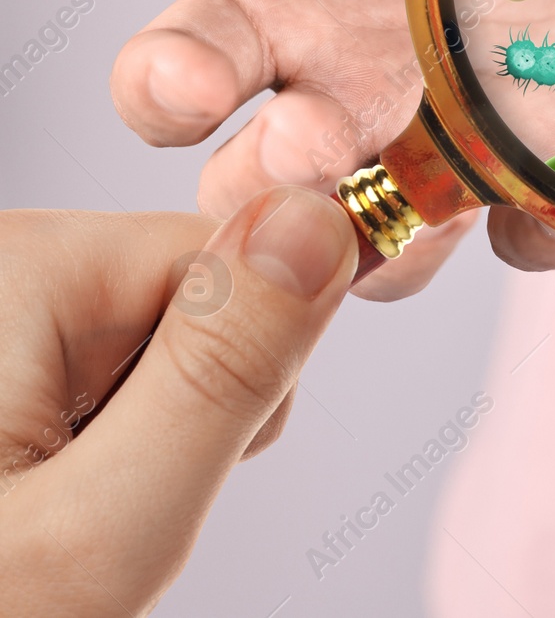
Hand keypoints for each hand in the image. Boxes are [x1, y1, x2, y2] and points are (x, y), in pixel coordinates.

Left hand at [0, 187, 355, 614]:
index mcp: (11, 269)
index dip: (241, 374)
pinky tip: (31, 506)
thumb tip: (325, 223)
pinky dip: (89, 449)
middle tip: (90, 512)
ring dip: (135, 438)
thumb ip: (224, 372)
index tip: (168, 468)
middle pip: (189, 298)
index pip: (226, 259)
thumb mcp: (102, 529)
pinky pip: (92, 373)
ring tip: (48, 518)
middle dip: (178, 413)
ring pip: (148, 342)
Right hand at [35, 0, 554, 295]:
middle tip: (308, 138)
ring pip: (382, 250)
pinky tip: (541, 168)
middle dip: (271, 183)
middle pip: (264, 195)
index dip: (164, 96)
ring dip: (380, 236)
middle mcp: (341, 98)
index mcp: (266, 16)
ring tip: (411, 185)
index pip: (171, 89)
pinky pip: (529, 234)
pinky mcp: (544, 165)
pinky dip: (529, 224)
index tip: (189, 79)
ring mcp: (442, 145)